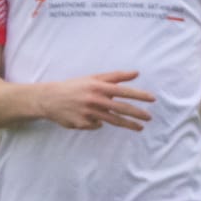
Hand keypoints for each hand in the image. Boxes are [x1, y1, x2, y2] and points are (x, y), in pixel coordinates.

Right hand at [35, 71, 155, 130]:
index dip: (139, 95)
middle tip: (149, 118)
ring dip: (128, 124)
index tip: (152, 99)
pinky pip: (96, 125)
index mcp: (97, 87)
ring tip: (139, 127)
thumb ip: (115, 76)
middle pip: (120, 108)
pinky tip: (90, 117)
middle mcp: (94, 100)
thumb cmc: (73, 86)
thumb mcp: (92, 78)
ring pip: (112, 120)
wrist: (48, 99)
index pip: (123, 91)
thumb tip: (136, 73)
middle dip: (137, 113)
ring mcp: (88, 113)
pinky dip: (98, 122)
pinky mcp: (81, 123)